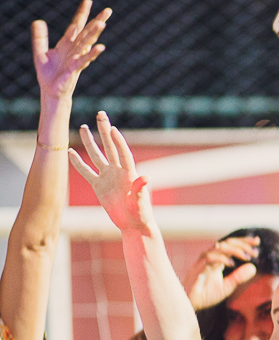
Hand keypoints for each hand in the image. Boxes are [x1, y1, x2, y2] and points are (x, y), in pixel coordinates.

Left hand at [32, 0, 108, 102]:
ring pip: (87, 43)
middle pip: (87, 32)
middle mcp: (74, 50)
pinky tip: (101, 47)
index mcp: (67, 44)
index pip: (76, 25)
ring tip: (103, 23)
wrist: (51, 92)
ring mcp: (76, 58)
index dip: (82, 13)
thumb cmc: (49, 74)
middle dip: (97, 20)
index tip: (88, 1)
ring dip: (95, 33)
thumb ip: (40, 37)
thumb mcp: (41, 52)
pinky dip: (92, 53)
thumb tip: (39, 21)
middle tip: (108, 10)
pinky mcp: (74, 69)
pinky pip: (84, 59)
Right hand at [69, 112, 154, 233]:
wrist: (132, 225)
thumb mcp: (139, 203)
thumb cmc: (140, 215)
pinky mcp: (99, 186)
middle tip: (100, 114)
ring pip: (96, 156)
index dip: (118, 141)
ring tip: (83, 127)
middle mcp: (118, 172)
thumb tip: (145, 177)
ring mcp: (107, 177)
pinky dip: (78, 163)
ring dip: (90, 142)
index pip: (123, 153)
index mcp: (130, 174)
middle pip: (110, 147)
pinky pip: (86, 172)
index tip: (113, 128)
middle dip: (104, 131)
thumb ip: (140, 190)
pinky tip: (70, 151)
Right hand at [182, 236, 258, 310]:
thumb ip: (239, 277)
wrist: (189, 304)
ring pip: (218, 248)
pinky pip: (208, 258)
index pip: (230, 245)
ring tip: (247, 257)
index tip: (257, 241)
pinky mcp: (197, 270)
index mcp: (216, 259)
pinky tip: (232, 264)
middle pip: (226, 243)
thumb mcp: (227, 286)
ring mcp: (202, 263)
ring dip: (234, 250)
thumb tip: (253, 267)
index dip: (243, 241)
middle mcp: (209, 258)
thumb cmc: (205, 295)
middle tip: (255, 252)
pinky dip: (221, 259)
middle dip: (242, 244)